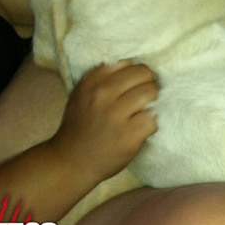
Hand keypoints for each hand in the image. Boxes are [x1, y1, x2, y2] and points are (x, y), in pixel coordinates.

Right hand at [50, 60, 157, 180]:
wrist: (71, 161)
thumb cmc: (81, 126)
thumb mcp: (83, 94)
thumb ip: (104, 77)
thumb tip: (133, 63)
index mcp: (92, 81)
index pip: (129, 63)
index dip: (136, 74)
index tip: (133, 86)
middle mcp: (103, 94)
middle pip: (144, 74)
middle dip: (148, 85)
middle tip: (142, 98)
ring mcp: (116, 115)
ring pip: (151, 93)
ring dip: (152, 103)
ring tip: (142, 112)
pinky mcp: (129, 135)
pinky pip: (153, 119)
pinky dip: (150, 124)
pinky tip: (140, 129)